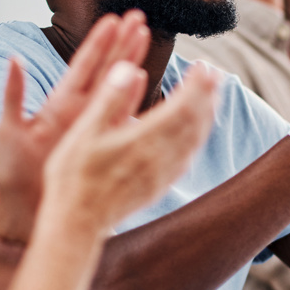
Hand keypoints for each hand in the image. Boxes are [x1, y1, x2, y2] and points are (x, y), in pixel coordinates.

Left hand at [0, 12, 150, 239]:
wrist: (25, 210)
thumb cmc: (14, 173)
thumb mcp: (9, 129)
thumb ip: (14, 94)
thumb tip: (14, 59)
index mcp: (59, 103)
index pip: (83, 65)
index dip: (98, 42)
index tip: (112, 18)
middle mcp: (81, 111)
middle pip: (107, 70)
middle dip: (123, 43)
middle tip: (139, 17)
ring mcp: (95, 128)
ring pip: (118, 89)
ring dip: (133, 63)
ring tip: (147, 38)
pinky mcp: (103, 146)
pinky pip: (124, 120)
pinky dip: (136, 101)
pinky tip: (148, 81)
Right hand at [42, 60, 220, 235]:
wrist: (77, 223)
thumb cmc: (73, 177)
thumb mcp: (84, 132)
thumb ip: (109, 99)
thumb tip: (129, 69)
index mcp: (142, 141)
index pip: (181, 107)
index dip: (197, 86)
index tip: (204, 66)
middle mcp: (158, 158)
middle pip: (194, 123)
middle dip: (207, 97)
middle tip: (215, 75)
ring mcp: (161, 175)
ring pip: (193, 142)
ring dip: (206, 117)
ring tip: (212, 98)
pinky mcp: (158, 187)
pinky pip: (186, 160)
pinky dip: (196, 141)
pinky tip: (194, 136)